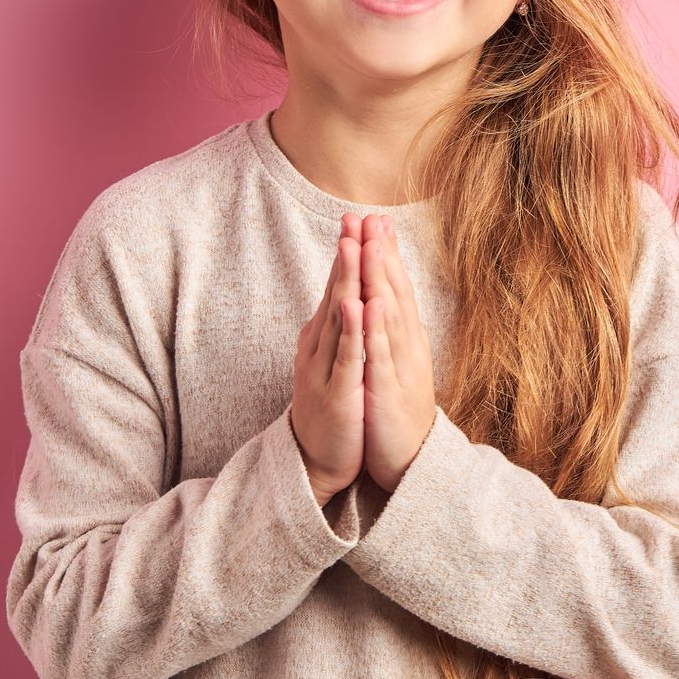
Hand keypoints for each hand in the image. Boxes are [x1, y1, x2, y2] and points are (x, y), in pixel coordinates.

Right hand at [289, 215, 366, 504]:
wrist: (318, 460)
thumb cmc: (332, 406)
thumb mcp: (334, 359)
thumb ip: (338, 327)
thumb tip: (344, 292)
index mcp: (324, 336)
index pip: (338, 286)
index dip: (350, 252)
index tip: (360, 217)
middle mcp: (320, 345)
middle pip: (335, 291)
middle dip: (346, 254)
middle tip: (353, 217)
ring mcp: (326, 366)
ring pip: (337, 317)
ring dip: (345, 281)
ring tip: (351, 247)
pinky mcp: (337, 391)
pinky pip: (345, 355)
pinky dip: (350, 329)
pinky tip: (355, 304)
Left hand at [358, 214, 438, 491]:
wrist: (411, 461)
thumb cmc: (398, 409)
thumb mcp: (396, 364)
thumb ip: (393, 331)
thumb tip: (388, 298)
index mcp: (405, 339)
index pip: (395, 288)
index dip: (386, 253)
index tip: (376, 218)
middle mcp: (407, 346)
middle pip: (395, 292)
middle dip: (383, 254)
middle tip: (374, 217)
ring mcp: (400, 367)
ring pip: (390, 317)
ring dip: (382, 280)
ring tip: (373, 247)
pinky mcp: (388, 392)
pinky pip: (381, 356)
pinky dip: (376, 329)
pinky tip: (370, 305)